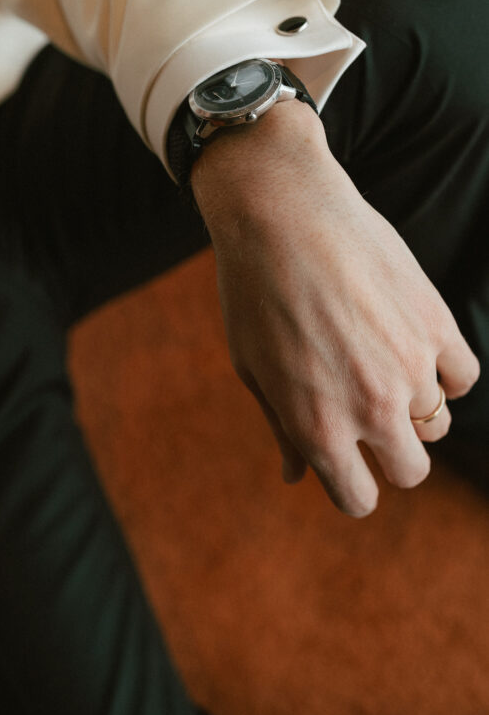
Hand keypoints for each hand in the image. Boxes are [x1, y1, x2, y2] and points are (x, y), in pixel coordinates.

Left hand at [191, 100, 479, 516]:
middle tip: (367, 415)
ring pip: (436, 421)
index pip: (359, 500)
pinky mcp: (436, 324)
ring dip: (412, 404)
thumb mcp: (251, 369)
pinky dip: (443, 369)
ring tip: (377, 359)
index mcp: (318, 429)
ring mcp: (410, 368)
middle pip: (411, 471)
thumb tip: (296, 476)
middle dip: (390, 454)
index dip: (352, 487)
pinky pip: (462, 375)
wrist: (281, 214)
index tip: (347, 462)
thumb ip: (282, 428)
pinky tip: (411, 345)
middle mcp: (371, 409)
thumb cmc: (252, 293)